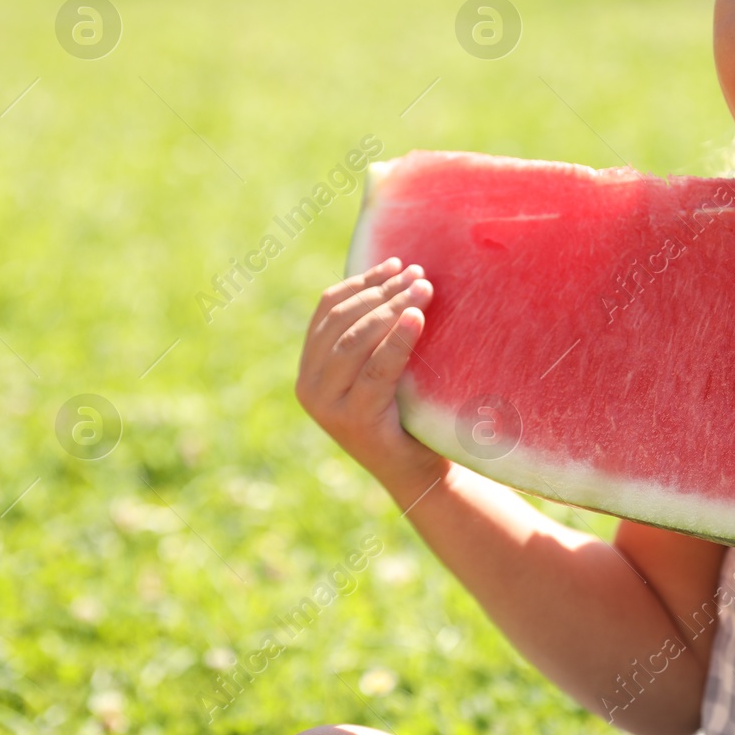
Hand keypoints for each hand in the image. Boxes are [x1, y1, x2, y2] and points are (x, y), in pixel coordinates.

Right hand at [295, 257, 441, 489]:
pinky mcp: (353, 419)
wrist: (419, 472)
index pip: (329, 309)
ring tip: (425, 288)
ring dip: (393, 308)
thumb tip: (402, 272)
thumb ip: (375, 334)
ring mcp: (327, 405)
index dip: (363, 281)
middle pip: (343, 320)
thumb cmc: (407, 413)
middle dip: (383, 291)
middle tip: (420, 274)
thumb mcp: (383, 368)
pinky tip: (418, 317)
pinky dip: (398, 339)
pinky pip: (377, 369)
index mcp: (310, 368)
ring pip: (357, 340)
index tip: (397, 262)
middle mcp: (309, 386)